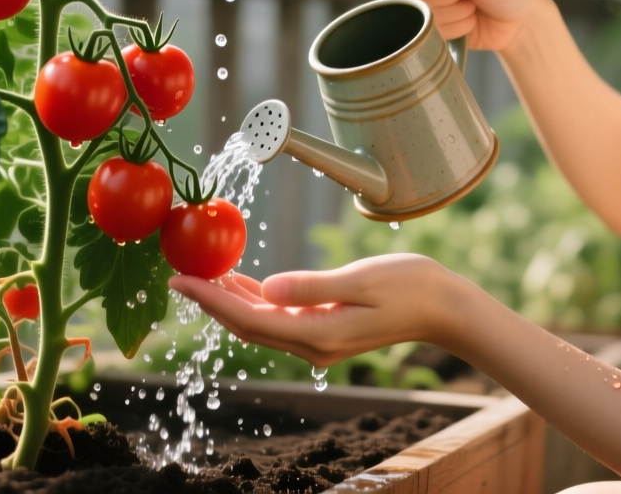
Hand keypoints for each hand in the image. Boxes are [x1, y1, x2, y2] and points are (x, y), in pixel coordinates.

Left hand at [169, 254, 462, 366]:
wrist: (443, 307)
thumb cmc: (409, 286)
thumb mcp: (361, 279)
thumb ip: (312, 286)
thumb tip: (268, 288)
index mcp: (318, 333)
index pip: (250, 319)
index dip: (211, 300)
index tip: (181, 280)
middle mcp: (313, 344)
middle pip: (247, 326)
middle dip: (211, 302)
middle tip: (178, 276)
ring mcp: (319, 340)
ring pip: (260, 324)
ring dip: (230, 302)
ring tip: (201, 275)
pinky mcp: (325, 329)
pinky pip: (279, 319)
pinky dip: (255, 301)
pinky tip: (241, 282)